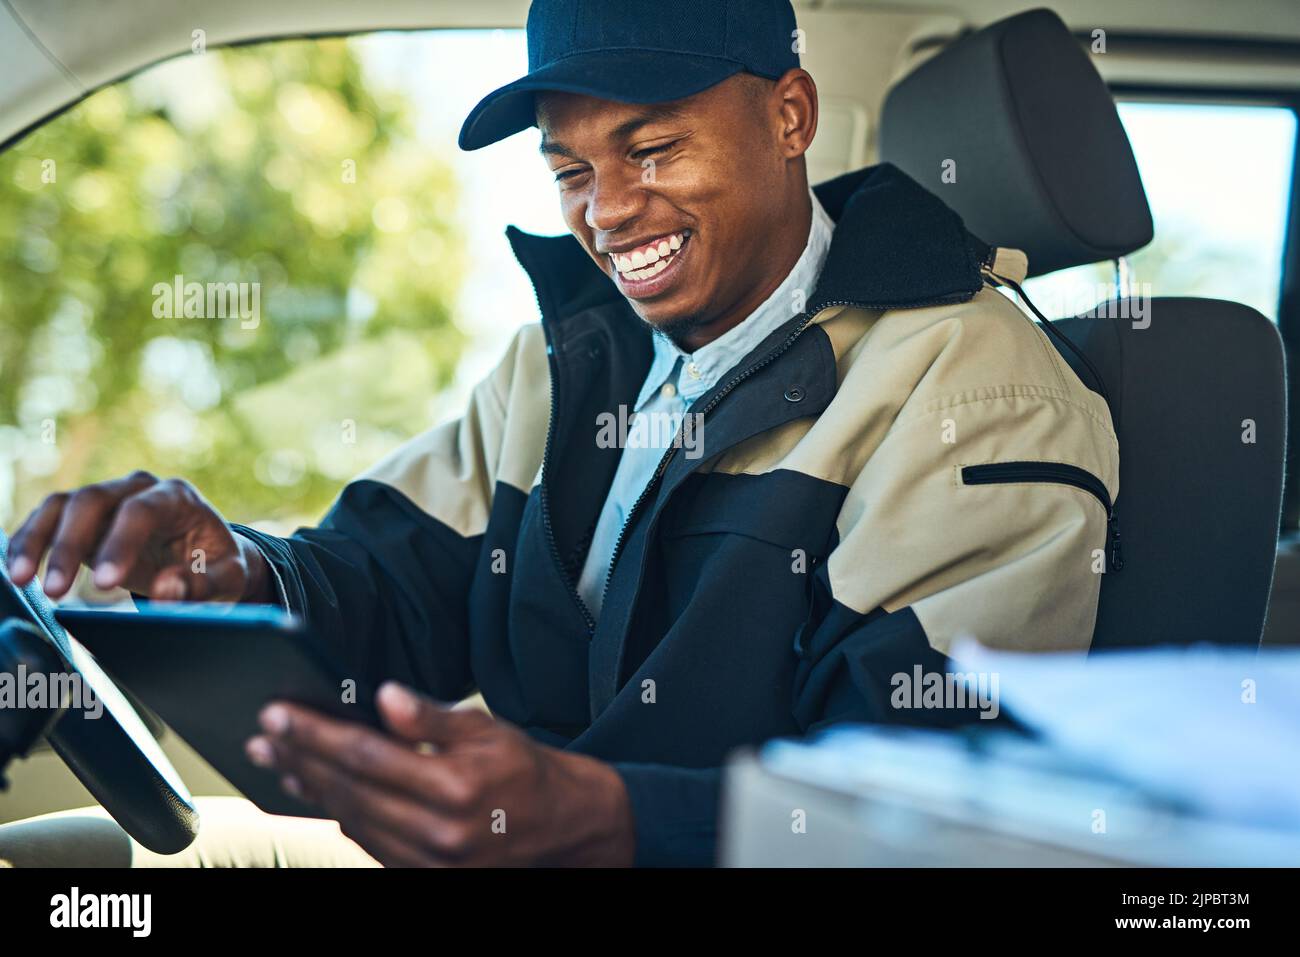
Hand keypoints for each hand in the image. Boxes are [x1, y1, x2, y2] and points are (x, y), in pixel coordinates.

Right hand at [5, 470, 271, 602]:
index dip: (120, 544)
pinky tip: (17, 569)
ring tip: (22, 581)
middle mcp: (138, 487)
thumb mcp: (228, 579)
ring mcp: (109, 496)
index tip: (106, 584)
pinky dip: (29, 540)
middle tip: (56, 590)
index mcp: (177, 496)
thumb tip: (167, 589)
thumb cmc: (217, 565)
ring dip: (38, 540)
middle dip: (70, 545)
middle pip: (93, 500)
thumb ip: (203, 585)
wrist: (205, 553)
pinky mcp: (85, 515)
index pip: (141, 511)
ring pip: (63, 505)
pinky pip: (49, 518)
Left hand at [245, 683, 636, 866]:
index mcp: (455, 787)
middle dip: (299, 759)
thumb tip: (384, 696)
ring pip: (350, 820)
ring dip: (308, 788)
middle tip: (262, 734)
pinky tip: (317, 790)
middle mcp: (438, 832)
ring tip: (277, 759)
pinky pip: (367, 844)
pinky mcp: (424, 877)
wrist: (562, 827)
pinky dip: (338, 814)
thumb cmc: (524, 770)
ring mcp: (429, 863)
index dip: (315, 733)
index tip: (278, 714)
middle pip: (347, 790)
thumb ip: (432, 716)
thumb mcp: (488, 729)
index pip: (366, 755)